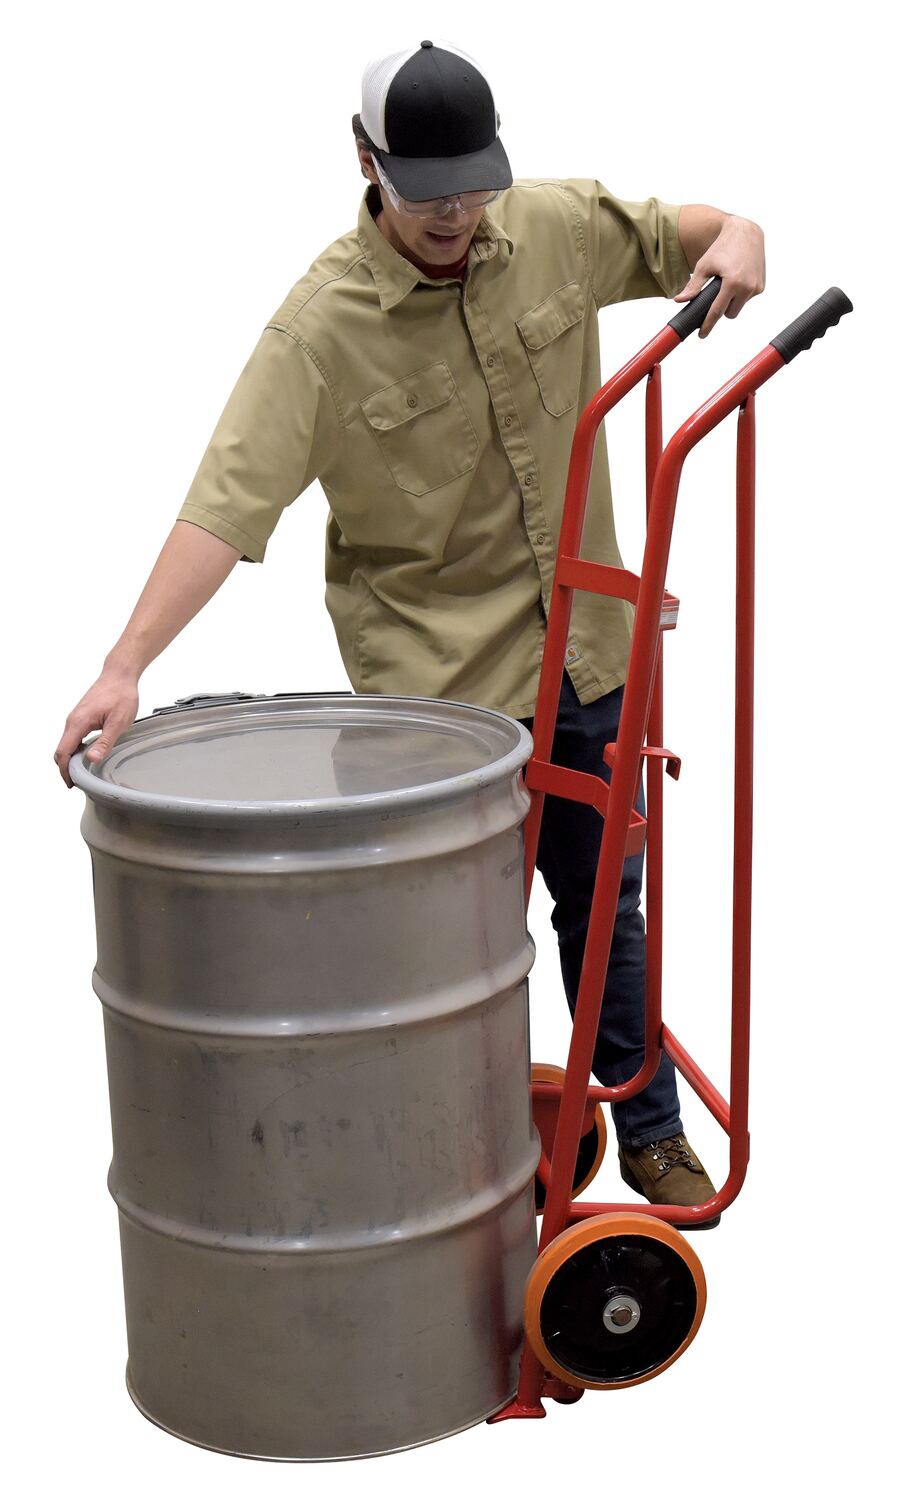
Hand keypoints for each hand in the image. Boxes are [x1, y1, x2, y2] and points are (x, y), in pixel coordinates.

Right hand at [54, 668, 139, 787]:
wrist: (119, 674)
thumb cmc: (120, 695)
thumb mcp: (118, 722)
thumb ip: (104, 742)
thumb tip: (91, 760)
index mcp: (78, 723)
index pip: (63, 752)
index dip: (64, 771)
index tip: (71, 784)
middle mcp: (72, 721)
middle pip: (61, 750)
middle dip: (65, 768)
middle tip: (76, 783)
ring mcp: (75, 718)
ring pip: (66, 744)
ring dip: (70, 759)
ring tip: (82, 773)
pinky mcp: (81, 717)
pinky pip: (72, 737)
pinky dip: (75, 750)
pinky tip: (86, 756)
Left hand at [674, 215, 765, 336]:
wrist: (745, 233)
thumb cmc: (722, 248)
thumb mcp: (705, 265)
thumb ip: (693, 286)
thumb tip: (679, 300)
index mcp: (732, 283)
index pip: (717, 312)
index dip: (708, 325)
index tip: (702, 335)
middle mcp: (747, 287)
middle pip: (729, 314)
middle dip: (722, 309)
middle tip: (716, 295)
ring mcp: (756, 287)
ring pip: (739, 307)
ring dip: (731, 302)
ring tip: (727, 284)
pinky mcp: (762, 285)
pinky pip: (747, 298)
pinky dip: (740, 294)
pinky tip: (738, 279)